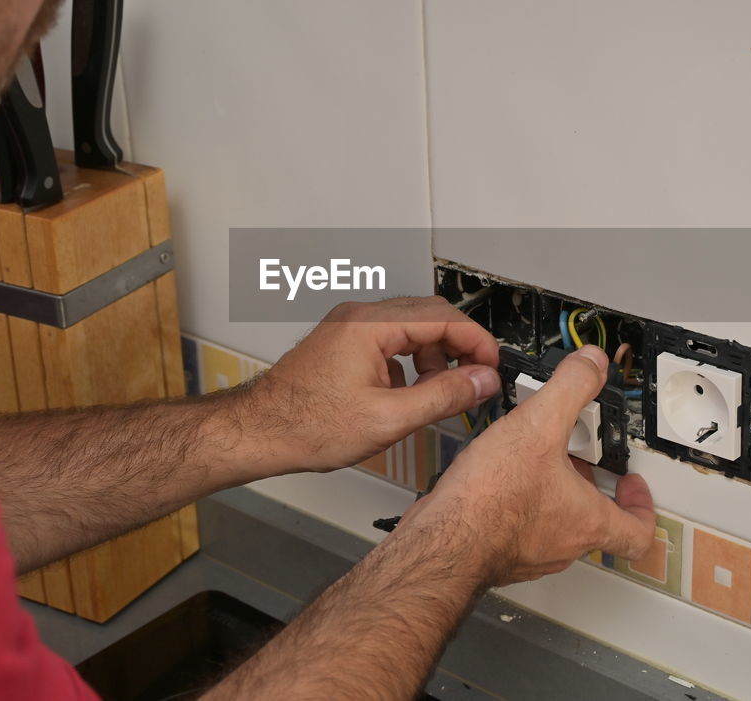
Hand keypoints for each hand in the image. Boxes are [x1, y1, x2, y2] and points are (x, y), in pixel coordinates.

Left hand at [250, 296, 500, 473]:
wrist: (258, 433)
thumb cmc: (307, 426)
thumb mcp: (389, 419)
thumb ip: (443, 396)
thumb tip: (483, 381)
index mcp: (370, 325)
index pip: (443, 317)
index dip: (476, 342)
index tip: (492, 367)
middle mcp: (359, 317)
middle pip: (428, 316)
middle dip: (457, 348)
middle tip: (476, 379)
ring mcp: (348, 329)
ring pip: (410, 329)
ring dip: (432, 358)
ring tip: (437, 395)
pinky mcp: (342, 345)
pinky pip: (389, 342)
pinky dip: (409, 364)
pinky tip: (407, 396)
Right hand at [402, 345, 655, 586]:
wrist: (441, 540)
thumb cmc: (489, 500)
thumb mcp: (538, 425)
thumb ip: (571, 388)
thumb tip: (593, 363)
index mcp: (587, 521)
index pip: (637, 532)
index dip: (642, 506)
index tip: (632, 485)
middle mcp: (563, 546)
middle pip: (594, 524)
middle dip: (588, 488)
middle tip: (579, 462)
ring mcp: (530, 554)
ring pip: (556, 528)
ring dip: (553, 497)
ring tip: (534, 463)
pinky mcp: (497, 553)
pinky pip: (518, 531)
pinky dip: (517, 507)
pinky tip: (495, 480)